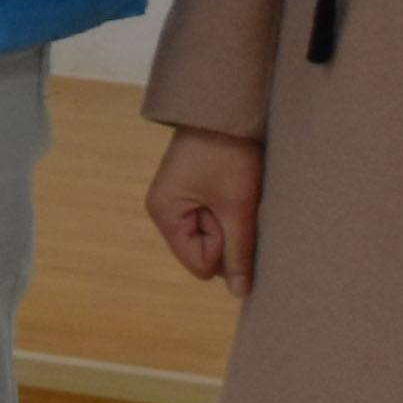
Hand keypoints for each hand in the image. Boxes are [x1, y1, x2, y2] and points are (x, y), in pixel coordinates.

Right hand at [147, 126, 264, 292]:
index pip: (201, 264)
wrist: (223, 109)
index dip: (224, 247)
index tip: (229, 213)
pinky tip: (228, 188)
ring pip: (209, 236)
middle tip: (232, 200)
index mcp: (164, 215)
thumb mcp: (238, 207)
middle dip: (225, 234)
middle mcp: (162, 211)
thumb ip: (239, 253)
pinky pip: (208, 219)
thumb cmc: (228, 155)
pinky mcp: (186, 192)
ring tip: (231, 191)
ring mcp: (173, 201)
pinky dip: (225, 210)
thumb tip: (240, 293)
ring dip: (227, 221)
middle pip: (203, 252)